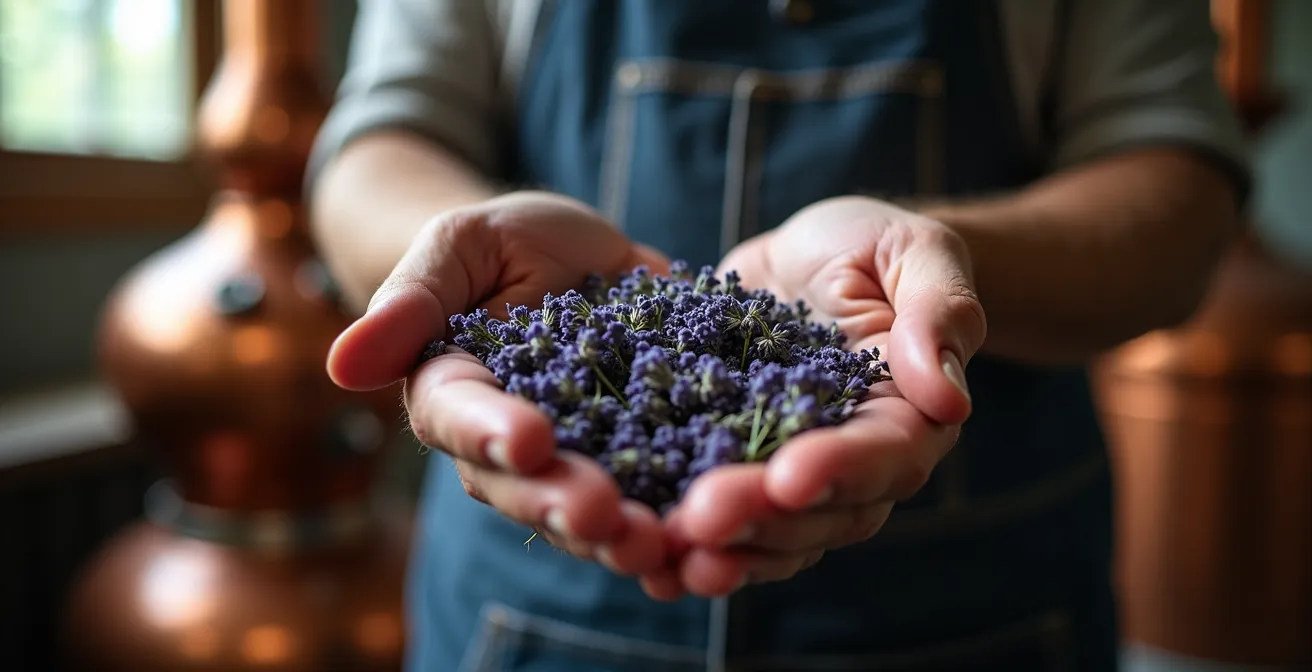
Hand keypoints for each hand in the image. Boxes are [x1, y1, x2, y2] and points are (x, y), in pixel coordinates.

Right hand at [326, 191, 670, 575]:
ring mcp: (570, 459)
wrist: (574, 253)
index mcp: (453, 392)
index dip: (490, 433)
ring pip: (582, 510)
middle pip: (522, 486)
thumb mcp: (462, 244)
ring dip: (616, 535)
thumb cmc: (503, 243)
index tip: (528, 438)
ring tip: (655, 544)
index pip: (459, 419)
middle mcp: (504, 443)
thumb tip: (342, 365)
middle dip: (560, 503)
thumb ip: (412, 301)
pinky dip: (672, 524)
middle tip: (601, 515)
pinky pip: (647, 499)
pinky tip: (703, 544)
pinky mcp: (634, 458)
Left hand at [641, 196, 987, 598]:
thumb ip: (938, 315)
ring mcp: (794, 472)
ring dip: (723, 551)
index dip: (838, 470)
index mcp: (908, 416)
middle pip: (819, 512)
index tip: (788, 477)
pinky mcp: (738, 466)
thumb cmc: (878, 247)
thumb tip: (947, 398)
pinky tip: (648, 564)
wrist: (813, 255)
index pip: (884, 455)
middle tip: (701, 519)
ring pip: (771, 534)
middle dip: (760, 518)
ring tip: (667, 558)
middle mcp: (855, 462)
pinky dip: (688, 545)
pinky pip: (724, 520)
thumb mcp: (917, 254)